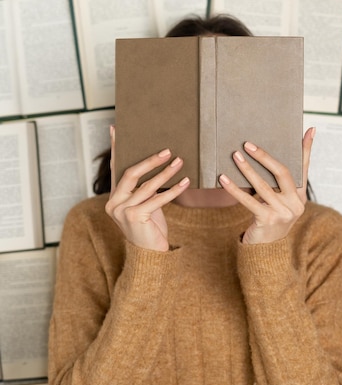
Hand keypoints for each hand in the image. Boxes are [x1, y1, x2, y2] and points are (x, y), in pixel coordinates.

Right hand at [105, 127, 189, 250]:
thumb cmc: (150, 228)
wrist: (150, 255)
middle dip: (150, 160)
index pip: (116, 168)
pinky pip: (157, 199)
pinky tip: (185, 182)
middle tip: (167, 150)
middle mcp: (114, 203)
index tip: (115, 129)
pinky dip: (173, 190)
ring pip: (146, 186)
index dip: (116, 148)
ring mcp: (122, 211)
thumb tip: (159, 163)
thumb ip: (144, 188)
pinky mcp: (135, 218)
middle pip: (130, 173)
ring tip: (180, 162)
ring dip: (166, 173)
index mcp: (113, 197)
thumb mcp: (145, 205)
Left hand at [218, 128, 314, 243]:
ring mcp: (283, 213)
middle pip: (282, 173)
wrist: (267, 249)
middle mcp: (296, 204)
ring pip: (263, 186)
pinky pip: (248, 201)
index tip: (310, 130)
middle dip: (265, 156)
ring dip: (247, 169)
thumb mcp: (280, 201)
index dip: (307, 149)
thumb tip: (269, 159)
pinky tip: (224, 179)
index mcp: (301, 195)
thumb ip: (280, 182)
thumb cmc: (271, 218)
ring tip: (235, 156)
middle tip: (248, 144)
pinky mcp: (267, 220)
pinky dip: (234, 189)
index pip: (304, 168)